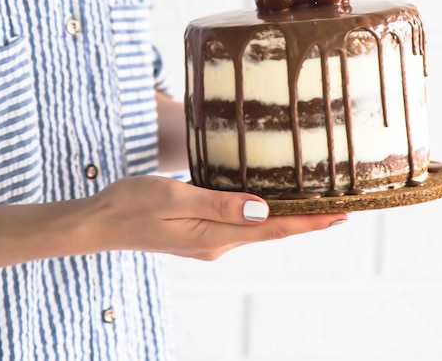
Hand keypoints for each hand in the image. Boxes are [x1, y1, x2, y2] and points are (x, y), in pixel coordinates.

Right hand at [83, 175, 347, 260]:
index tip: (340, 215)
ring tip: (314, 203)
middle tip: (340, 206)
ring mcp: (209, 241)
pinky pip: (240, 224)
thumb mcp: (175, 197)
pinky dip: (263, 215)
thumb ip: (219, 204)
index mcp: (214, 236)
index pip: (272, 229)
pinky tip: (270, 203)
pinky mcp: (200, 233)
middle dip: (306, 221)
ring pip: (257, 228)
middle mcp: (217, 243)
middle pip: (271, 230)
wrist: (101, 221)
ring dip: (287, 218)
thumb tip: (263, 209)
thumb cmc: (132, 203)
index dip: (308, 223)